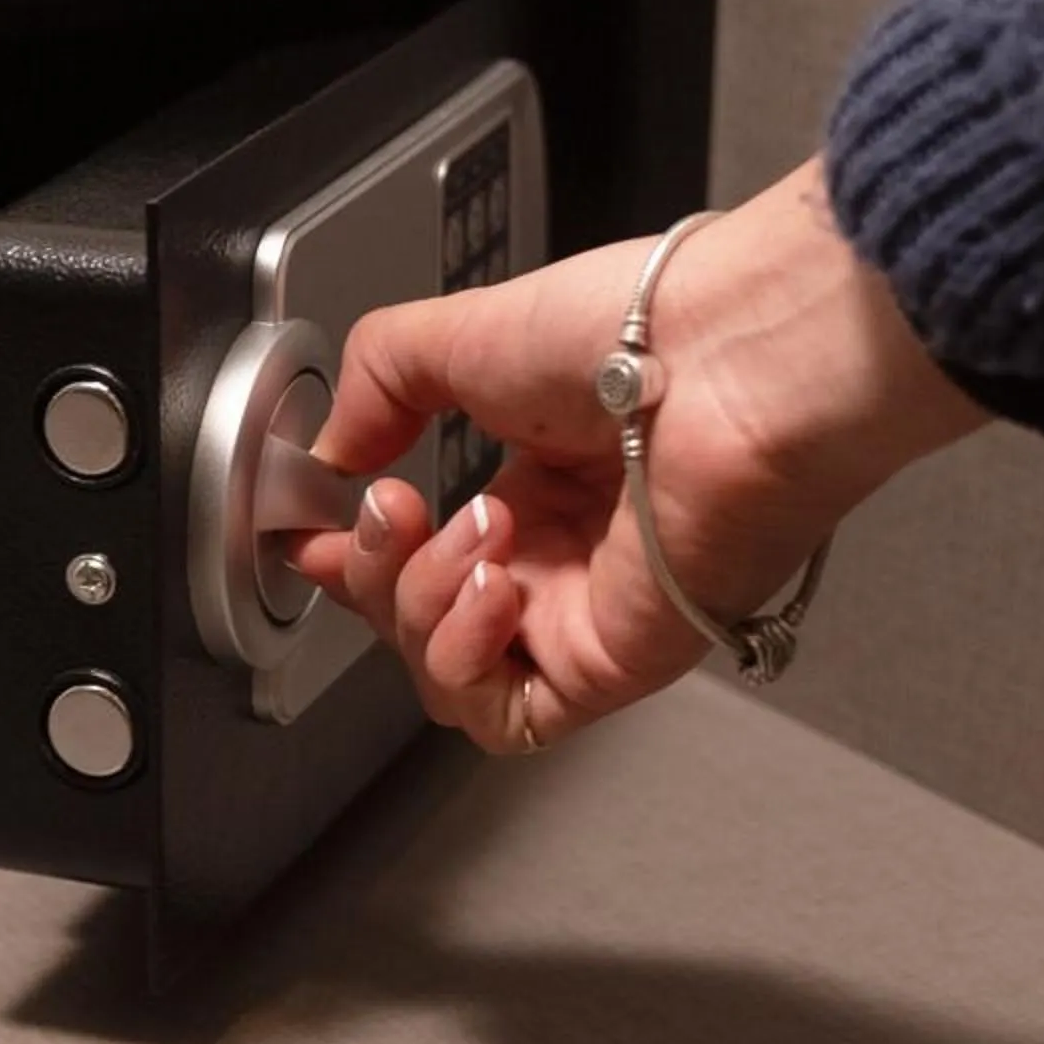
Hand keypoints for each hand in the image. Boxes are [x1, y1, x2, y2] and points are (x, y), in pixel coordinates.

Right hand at [287, 160, 984, 752]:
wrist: (733, 361)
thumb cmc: (643, 329)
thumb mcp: (465, 329)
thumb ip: (379, 382)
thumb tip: (332, 451)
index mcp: (541, 484)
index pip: (423, 554)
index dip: (356, 555)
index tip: (311, 534)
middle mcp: (565, 557)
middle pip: (417, 621)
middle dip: (375, 572)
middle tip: (393, 507)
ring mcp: (586, 615)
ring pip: (447, 674)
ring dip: (423, 606)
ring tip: (476, 529)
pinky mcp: (610, 665)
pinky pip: (504, 715)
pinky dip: (467, 661)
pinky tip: (496, 589)